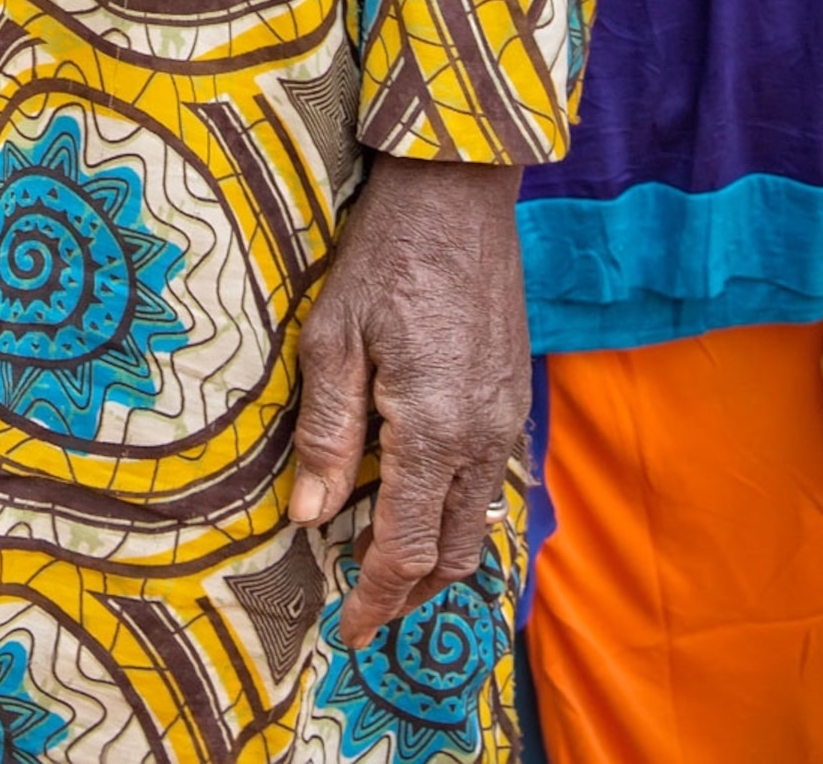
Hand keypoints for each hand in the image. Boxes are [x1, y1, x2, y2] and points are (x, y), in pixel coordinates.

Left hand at [288, 154, 527, 649]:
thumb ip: (324, 433)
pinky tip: (419, 488)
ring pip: (478, 520)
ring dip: (436, 551)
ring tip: (381, 550)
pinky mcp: (516, 391)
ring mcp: (509, 415)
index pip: (406, 550)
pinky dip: (456, 506)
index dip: (374, 600)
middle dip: (408, 592)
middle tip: (361, 601)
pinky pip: (492, 477)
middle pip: (452, 553)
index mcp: (434, 430)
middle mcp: (483, 436)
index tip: (346, 632)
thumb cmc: (386, 253)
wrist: (457, 189)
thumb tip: (306, 516)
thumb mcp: (332, 337)